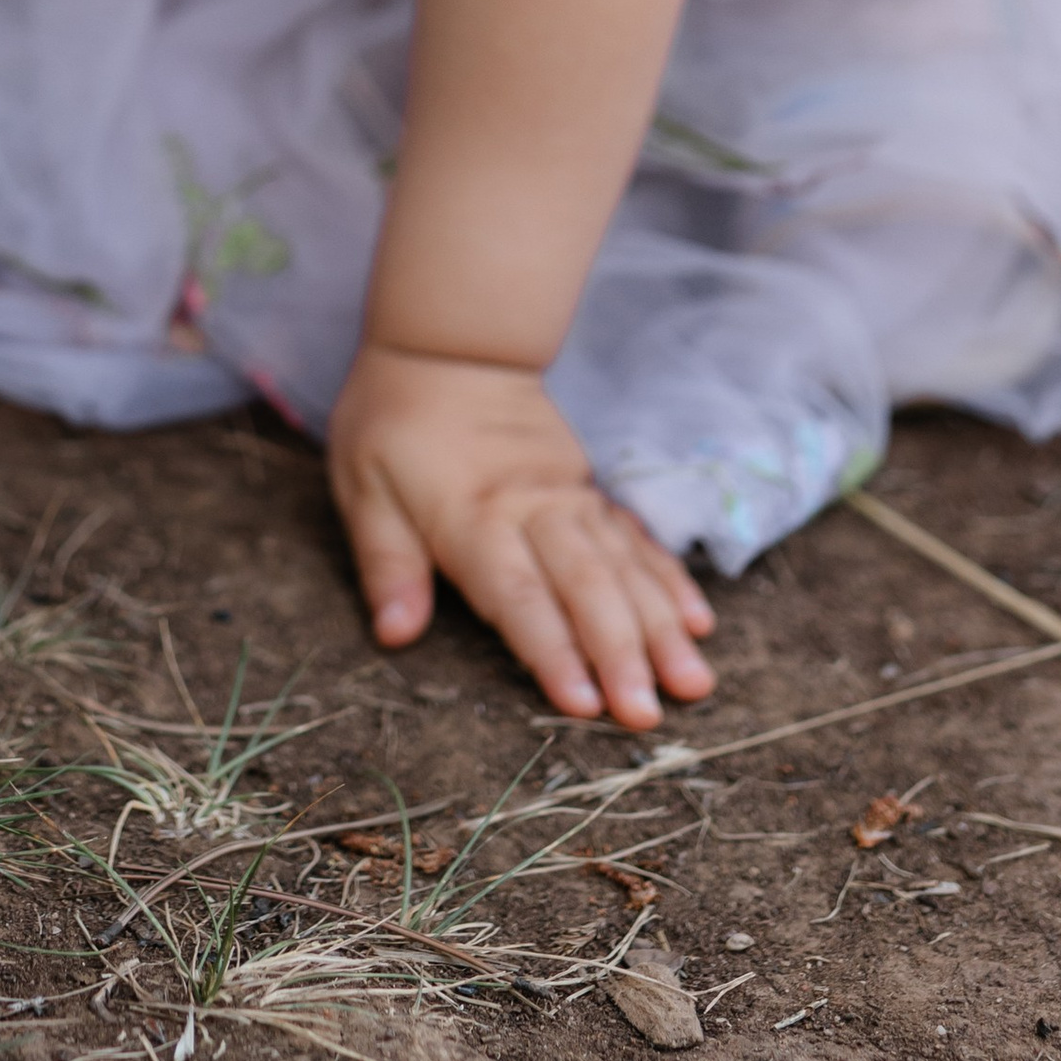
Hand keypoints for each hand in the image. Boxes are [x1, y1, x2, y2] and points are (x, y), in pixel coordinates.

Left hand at [328, 343, 714, 729]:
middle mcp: (533, 510)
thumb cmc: (394, 421)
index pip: (518, 595)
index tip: (584, 705)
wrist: (450, 345)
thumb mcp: (363, 486)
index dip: (552, 651)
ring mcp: (569, 498)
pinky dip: (668, 579)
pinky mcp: (588, 488)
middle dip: (621, 655)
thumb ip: (387, 562)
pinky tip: (696, 622)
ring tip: (693, 683)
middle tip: (650, 716)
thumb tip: (394, 634)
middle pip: (585, 588)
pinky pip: (635, 538)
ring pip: (623, 568)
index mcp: (473, 517)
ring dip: (659, 627)